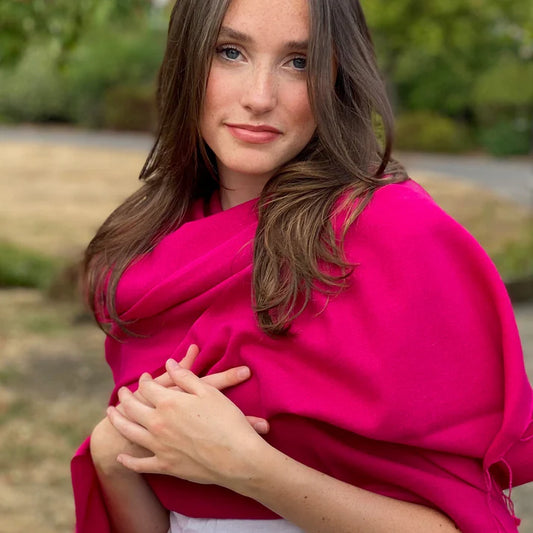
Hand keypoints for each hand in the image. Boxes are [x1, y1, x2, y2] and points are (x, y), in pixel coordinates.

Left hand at [107, 359, 268, 489]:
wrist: (236, 458)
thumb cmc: (227, 421)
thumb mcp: (208, 392)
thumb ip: (185, 376)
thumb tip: (169, 364)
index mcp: (169, 402)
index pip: (149, 387)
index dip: (146, 381)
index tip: (145, 377)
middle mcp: (158, 423)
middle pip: (134, 407)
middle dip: (126, 397)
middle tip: (121, 392)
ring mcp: (159, 446)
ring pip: (130, 432)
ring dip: (118, 421)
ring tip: (111, 414)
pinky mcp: (165, 466)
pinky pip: (140, 464)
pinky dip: (129, 461)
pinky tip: (122, 457)